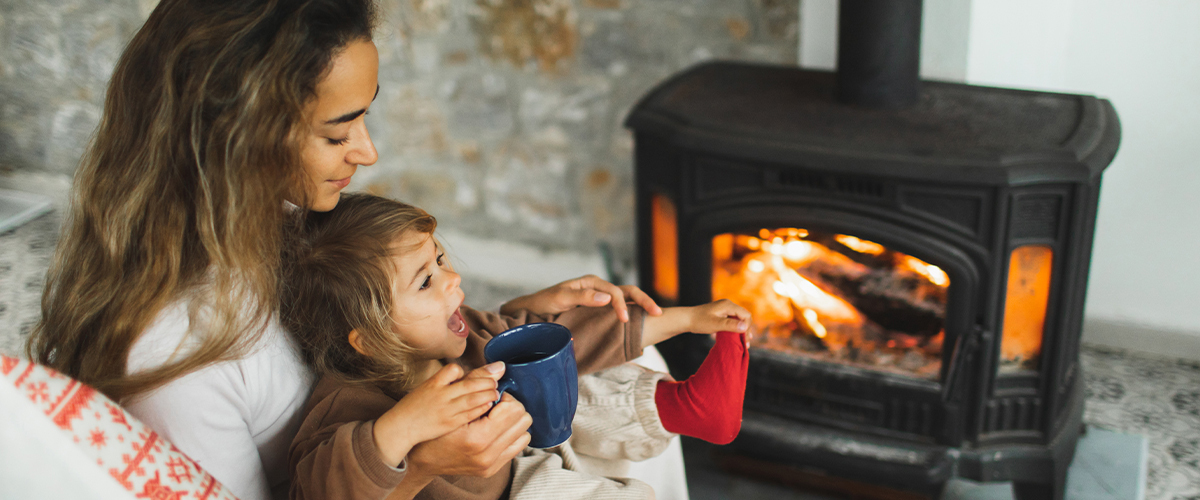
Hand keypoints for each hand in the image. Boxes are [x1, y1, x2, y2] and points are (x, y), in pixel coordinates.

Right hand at [373, 363, 503, 465]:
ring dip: (487, 393)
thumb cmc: (414, 406)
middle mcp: (441, 395)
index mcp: (434, 383)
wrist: (401, 427)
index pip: (454, 369)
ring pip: (472, 399)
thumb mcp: (426, 386)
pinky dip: (481, 408)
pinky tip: (488, 405)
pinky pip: (469, 414)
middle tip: (497, 380)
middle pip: (469, 384)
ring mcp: (446, 410)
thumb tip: (464, 371)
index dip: (468, 371)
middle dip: (487, 380)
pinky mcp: (449, 423)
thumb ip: (445, 378)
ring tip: (496, 391)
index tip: (480, 373)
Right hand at [405, 392, 531, 478]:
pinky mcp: (493, 469)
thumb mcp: (452, 400)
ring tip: (496, 419)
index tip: (492, 397)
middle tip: (494, 407)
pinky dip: (511, 435)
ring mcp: (491, 465)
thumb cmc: (435, 427)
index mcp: (478, 437)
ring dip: (513, 422)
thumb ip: (477, 380)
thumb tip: (501, 367)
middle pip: (522, 420)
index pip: (513, 409)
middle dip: (511, 408)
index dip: (504, 397)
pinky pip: (518, 446)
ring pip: (525, 433)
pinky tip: (496, 431)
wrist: (422, 460)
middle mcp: (487, 454)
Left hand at [499, 275, 662, 322]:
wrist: (531, 310)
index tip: (625, 320)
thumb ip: (582, 297)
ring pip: (625, 298)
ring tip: (655, 315)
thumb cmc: (543, 303)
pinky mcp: (596, 308)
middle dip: (643, 301)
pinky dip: (630, 312)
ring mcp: (598, 298)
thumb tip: (607, 297)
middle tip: (657, 313)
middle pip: (625, 291)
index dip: (622, 305)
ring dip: (640, 306)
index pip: (614, 291)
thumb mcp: (560, 298)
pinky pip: (617, 308)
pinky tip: (639, 321)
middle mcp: (596, 288)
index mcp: (590, 283)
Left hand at [642, 299, 750, 347]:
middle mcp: (728, 305)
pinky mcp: (721, 314)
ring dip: (741, 330)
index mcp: (728, 305)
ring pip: (739, 319)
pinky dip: (735, 329)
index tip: (745, 339)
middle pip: (744, 317)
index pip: (746, 315)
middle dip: (746, 330)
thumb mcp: (715, 324)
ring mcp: (724, 309)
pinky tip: (736, 337)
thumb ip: (730, 325)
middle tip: (746, 344)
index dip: (748, 327)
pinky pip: (732, 320)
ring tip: (744, 343)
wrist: (686, 319)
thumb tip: (745, 327)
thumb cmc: (699, 321)